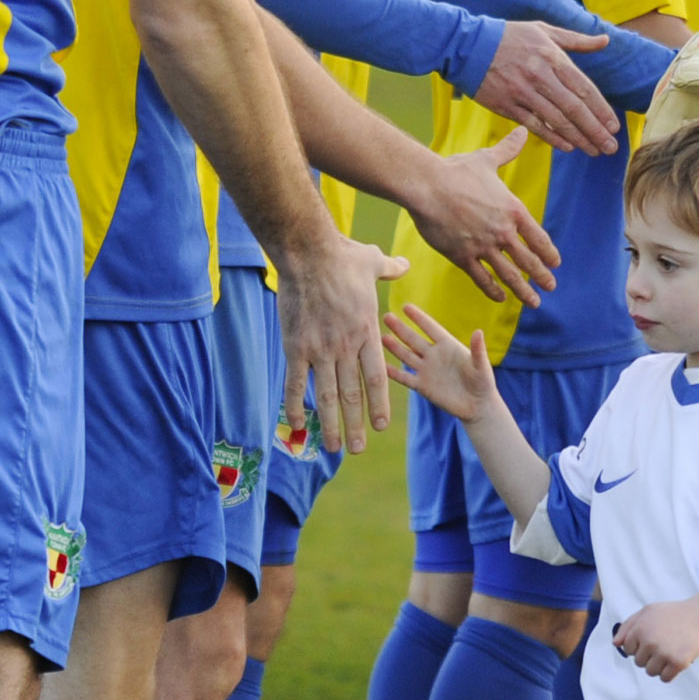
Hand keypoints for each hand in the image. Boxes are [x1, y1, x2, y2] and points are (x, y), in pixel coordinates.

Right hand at [276, 233, 410, 453]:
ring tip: (334, 446)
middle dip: (355, 424)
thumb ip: (390, 268)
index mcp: (366, 331)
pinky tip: (297, 424)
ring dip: (330, 423)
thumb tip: (403, 264)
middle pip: (351, 394)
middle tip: (357, 449)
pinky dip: (295, 405)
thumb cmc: (341, 254)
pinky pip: (295, 382)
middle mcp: (345, 346)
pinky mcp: (295, 345)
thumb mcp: (372, 261)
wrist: (308, 251)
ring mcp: (319, 348)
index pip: (376, 377)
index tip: (380, 425)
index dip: (378, 404)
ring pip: (326, 395)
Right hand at [379, 303, 500, 423]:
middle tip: (386, 316)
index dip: (419, 318)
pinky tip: (381, 367)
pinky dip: (393, 373)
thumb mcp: (481, 365)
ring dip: (394, 347)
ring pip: (406, 355)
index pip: (430, 328)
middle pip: (413, 339)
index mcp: (448, 345)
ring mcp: (426, 370)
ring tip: (381, 337)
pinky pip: (405, 377)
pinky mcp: (422, 386)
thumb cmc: (482, 382)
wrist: (477, 405)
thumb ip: (478, 350)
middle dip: (400, 328)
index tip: (405, 306)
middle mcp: (434, 355)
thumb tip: (478, 332)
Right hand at [402, 129, 559, 305]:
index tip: (555, 263)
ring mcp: (483, 246)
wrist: (427, 185)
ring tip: (533, 301)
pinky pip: (482, 278)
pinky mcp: (462, 256)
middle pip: (528, 260)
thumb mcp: (486, 159)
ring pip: (509, 274)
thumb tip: (521, 131)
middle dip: (541, 276)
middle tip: (550, 287)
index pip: (538, 237)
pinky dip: (493, 289)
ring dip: (523, 290)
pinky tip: (500, 297)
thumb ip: (507, 150)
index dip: (548, 253)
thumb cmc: (456, 170)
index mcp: (512, 210)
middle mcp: (502, 231)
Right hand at [473, 24, 621, 156]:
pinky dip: (552, 138)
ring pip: (556, 121)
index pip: (584, 88)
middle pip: (574, 109)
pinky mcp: (506, 105)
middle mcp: (540, 76)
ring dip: (578, 138)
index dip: (601, 109)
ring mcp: (522, 92)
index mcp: (552, 57)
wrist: (467, 45)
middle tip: (610, 146)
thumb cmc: (509, 37)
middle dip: (595, 130)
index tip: (614, 125)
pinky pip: (534, 125)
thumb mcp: (543, 30)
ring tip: (593, 150)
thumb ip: (576, 40)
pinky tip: (567, 147)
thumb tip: (605, 40)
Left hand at [610, 598, 698, 681]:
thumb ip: (628, 625)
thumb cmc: (672, 614)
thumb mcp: (647, 611)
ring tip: (669, 653)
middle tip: (663, 644)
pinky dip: (669, 673)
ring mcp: (663, 653)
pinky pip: (664, 678)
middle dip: (649, 656)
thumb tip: (616, 644)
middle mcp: (649, 642)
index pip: (628, 650)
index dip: (639, 646)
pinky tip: (676, 661)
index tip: (652, 639)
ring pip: (650, 672)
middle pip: (639, 662)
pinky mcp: (677, 662)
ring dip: (659, 666)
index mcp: (639, 629)